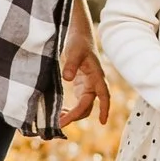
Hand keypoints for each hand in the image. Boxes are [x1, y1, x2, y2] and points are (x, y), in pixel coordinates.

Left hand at [59, 1, 110, 128]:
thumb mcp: (74, 51)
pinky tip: (59, 112)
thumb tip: (67, 78)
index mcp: (97, 76)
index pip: (103, 96)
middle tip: (59, 123)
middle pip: (88, 106)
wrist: (79, 37)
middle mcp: (94, 84)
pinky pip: (78, 103)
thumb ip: (71, 64)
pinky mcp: (81, 87)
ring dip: (72, 115)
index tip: (102, 122)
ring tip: (56, 120)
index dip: (103, 109)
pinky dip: (70, 110)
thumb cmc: (79, 43)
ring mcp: (88, 87)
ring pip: (83, 108)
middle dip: (75, 117)